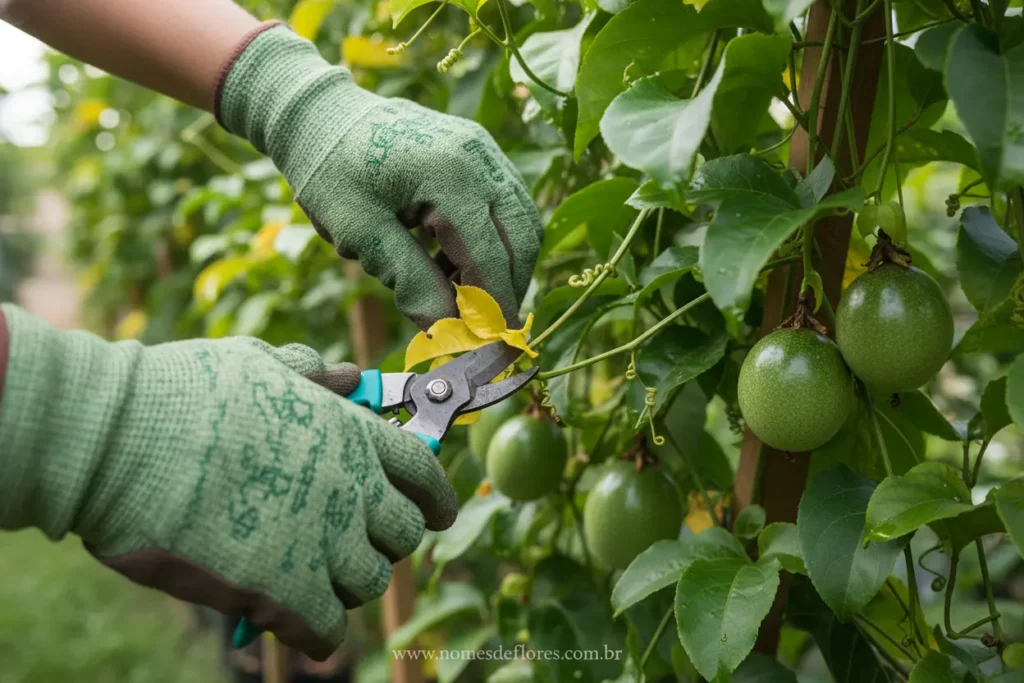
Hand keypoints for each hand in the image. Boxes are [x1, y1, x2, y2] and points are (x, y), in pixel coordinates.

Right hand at [0, 306, 456, 659]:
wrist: (120, 437)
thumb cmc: (182, 390)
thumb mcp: (257, 362)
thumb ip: (312, 373)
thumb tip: (351, 375)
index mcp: (350, 430)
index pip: (423, 471)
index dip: (436, 495)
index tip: (437, 511)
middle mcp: (351, 486)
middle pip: (402, 534)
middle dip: (385, 541)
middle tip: (354, 543)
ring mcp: (323, 540)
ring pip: (369, 583)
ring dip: (348, 585)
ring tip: (316, 577)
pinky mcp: (285, 591)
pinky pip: (329, 630)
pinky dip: (320, 632)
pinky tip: (299, 622)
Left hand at [217, 24, 541, 329]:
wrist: (319, 115)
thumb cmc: (330, 172)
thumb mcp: (360, 234)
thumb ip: (409, 281)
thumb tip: (445, 329)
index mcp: (450, 174)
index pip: (490, 255)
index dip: (493, 306)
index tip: (490, 346)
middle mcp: (479, 156)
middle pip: (522, 237)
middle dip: (508, 288)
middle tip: (484, 326)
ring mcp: (484, 149)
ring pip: (522, 220)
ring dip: (504, 265)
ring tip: (460, 294)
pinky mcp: (480, 151)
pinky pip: (506, 203)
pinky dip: (493, 240)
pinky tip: (452, 262)